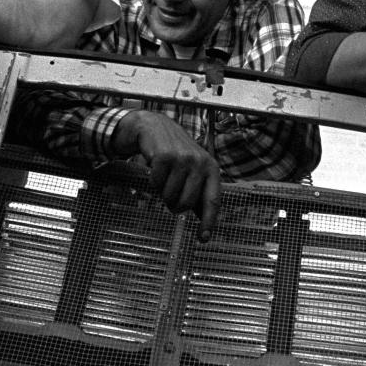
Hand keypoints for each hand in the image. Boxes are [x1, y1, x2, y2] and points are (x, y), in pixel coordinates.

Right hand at [117, 112, 220, 241]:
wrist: (156, 127)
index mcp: (211, 168)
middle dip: (175, 206)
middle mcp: (200, 162)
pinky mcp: (165, 156)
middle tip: (170, 198)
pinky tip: (156, 167)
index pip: (213, 200)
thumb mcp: (194, 168)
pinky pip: (156, 184)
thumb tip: (205, 221)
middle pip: (186, 203)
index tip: (203, 238)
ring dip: (162, 192)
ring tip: (165, 177)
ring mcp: (183, 159)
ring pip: (169, 196)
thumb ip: (199, 191)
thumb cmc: (177, 153)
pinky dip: (153, 180)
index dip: (209, 222)